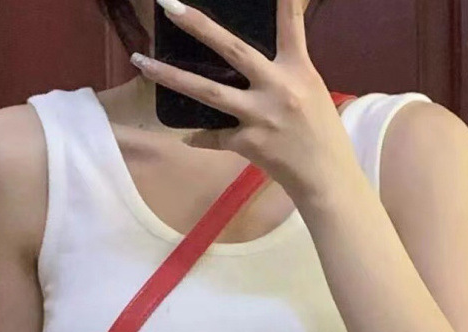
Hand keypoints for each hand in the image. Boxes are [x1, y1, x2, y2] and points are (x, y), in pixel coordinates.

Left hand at [131, 0, 362, 202]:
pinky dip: (200, 137)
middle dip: (198, 25)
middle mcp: (277, 87)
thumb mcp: (312, 90)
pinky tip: (187, 136)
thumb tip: (259, 57)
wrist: (325, 177)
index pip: (290, 24)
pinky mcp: (248, 143)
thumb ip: (287, 69)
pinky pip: (214, 137)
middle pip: (231, 49)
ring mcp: (259, 116)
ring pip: (207, 92)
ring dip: (170, 76)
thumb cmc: (322, 133)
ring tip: (141, 63)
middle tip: (168, 5)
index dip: (281, 1)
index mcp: (297, 70)